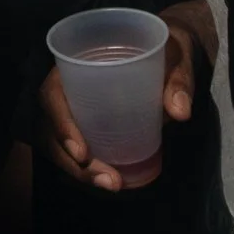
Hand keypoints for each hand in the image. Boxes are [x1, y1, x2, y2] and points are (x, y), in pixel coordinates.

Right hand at [39, 4, 208, 192]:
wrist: (171, 55)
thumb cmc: (166, 49)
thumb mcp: (175, 55)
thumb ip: (178, 78)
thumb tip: (180, 111)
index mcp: (79, 62)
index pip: (53, 94)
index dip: (60, 124)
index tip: (81, 153)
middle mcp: (69, 88)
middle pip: (52, 129)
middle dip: (73, 162)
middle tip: (110, 181)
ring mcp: (76, 109)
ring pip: (60, 145)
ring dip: (81, 172)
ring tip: (114, 184)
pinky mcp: (89, 126)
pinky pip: (76, 151)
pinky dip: (88, 170)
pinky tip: (111, 180)